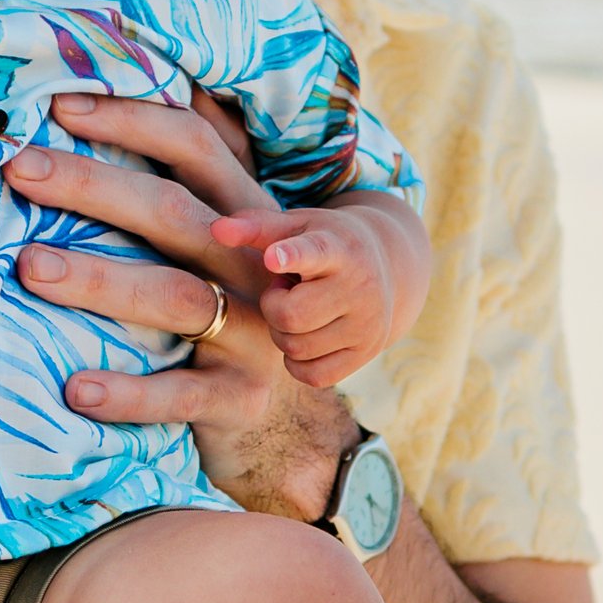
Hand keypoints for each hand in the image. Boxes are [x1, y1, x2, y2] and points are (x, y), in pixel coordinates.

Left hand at [4, 96, 355, 522]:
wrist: (291, 415)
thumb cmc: (236, 301)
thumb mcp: (231, 228)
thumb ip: (206, 161)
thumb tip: (172, 72)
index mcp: (244, 213)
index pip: (192, 146)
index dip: (131, 121)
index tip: (59, 106)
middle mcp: (253, 265)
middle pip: (172, 214)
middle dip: (92, 186)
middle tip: (18, 168)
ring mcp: (253, 332)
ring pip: (176, 298)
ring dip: (99, 280)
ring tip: (28, 266)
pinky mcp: (239, 395)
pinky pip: (180, 394)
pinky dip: (128, 393)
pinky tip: (74, 388)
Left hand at [208, 199, 422, 389]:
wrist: (387, 267)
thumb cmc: (324, 243)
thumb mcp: (296, 226)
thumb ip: (255, 226)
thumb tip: (216, 231)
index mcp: (339, 247)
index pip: (315, 253)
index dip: (292, 256)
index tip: (273, 258)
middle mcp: (361, 287)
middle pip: (290, 316)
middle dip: (273, 306)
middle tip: (286, 289)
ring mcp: (368, 325)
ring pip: (297, 348)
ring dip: (284, 333)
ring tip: (301, 307)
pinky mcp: (366, 354)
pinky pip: (312, 375)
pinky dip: (297, 361)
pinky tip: (307, 335)